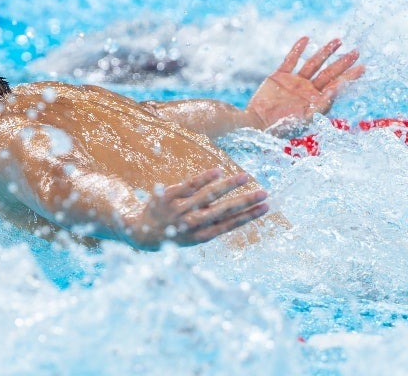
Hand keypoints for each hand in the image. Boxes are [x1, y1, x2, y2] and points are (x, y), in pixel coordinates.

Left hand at [127, 168, 269, 248]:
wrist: (141, 233)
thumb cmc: (173, 233)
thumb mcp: (193, 236)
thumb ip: (212, 223)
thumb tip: (237, 211)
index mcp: (201, 236)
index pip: (230, 224)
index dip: (249, 216)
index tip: (266, 207)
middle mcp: (192, 224)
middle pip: (224, 210)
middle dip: (246, 201)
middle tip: (265, 193)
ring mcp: (180, 210)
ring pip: (209, 195)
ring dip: (229, 185)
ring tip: (245, 177)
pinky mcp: (168, 196)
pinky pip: (189, 185)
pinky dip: (205, 178)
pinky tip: (219, 171)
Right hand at [246, 37, 363, 130]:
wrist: (256, 122)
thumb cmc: (280, 125)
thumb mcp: (304, 117)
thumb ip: (321, 104)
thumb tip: (337, 90)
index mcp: (315, 101)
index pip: (336, 85)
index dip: (349, 76)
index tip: (362, 67)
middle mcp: (307, 90)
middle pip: (329, 73)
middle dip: (342, 62)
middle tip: (356, 52)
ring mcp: (294, 82)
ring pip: (313, 64)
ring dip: (325, 52)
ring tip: (337, 41)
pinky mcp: (279, 76)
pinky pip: (290, 60)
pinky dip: (298, 49)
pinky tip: (306, 39)